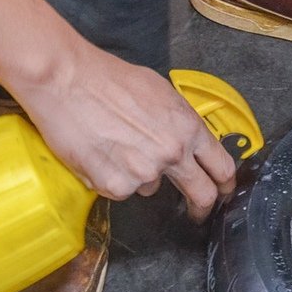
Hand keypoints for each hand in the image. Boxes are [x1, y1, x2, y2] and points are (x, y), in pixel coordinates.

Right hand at [18, 43, 236, 221]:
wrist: (66, 80)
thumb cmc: (108, 79)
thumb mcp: (161, 93)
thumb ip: (179, 123)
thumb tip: (186, 142)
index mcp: (188, 128)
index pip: (222, 166)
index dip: (225, 184)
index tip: (223, 191)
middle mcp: (172, 153)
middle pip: (201, 194)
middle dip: (201, 207)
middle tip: (197, 212)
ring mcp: (144, 172)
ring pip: (149, 187)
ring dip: (138, 175)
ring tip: (115, 146)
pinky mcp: (115, 185)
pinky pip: (120, 190)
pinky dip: (111, 177)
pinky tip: (99, 153)